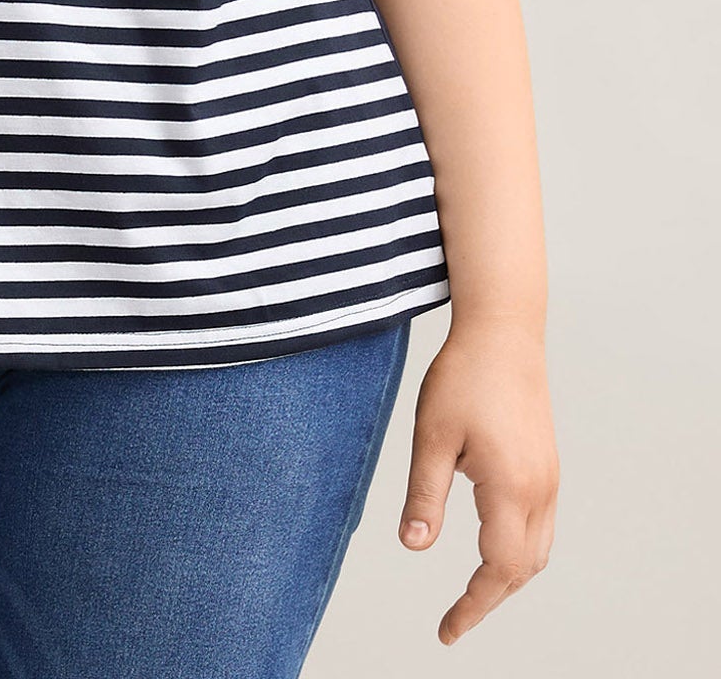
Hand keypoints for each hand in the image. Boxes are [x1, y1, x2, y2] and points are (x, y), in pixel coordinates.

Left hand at [397, 318, 558, 645]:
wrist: (503, 331)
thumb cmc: (463, 377)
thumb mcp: (431, 436)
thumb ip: (423, 495)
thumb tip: (412, 547)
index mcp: (511, 489)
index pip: (498, 571)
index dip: (472, 606)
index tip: (446, 631)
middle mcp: (539, 490)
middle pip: (523, 569)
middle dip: (490, 598)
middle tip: (454, 618)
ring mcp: (549, 476)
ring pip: (538, 550)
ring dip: (508, 576)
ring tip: (472, 590)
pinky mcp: (547, 463)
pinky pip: (541, 524)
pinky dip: (519, 549)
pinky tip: (494, 543)